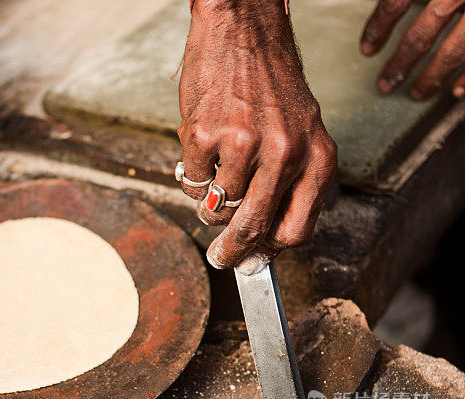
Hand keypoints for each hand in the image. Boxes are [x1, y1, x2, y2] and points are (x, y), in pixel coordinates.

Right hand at [178, 0, 336, 270]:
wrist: (244, 28)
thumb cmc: (272, 83)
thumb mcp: (305, 132)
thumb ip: (295, 185)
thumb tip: (268, 240)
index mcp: (316, 157)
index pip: (298, 230)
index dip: (272, 251)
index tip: (256, 259)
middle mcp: (285, 154)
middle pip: (254, 229)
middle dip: (232, 253)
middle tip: (221, 259)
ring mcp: (243, 145)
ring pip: (219, 210)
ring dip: (211, 204)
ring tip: (215, 176)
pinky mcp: (205, 136)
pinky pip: (194, 184)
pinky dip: (194, 177)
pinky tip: (204, 150)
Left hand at [360, 0, 464, 99]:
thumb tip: (391, 5)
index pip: (396, 2)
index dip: (379, 26)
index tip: (367, 49)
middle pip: (422, 34)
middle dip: (401, 62)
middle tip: (385, 85)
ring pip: (452, 51)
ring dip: (432, 77)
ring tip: (417, 93)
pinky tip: (456, 91)